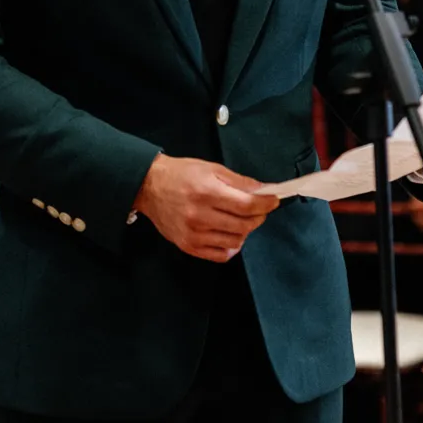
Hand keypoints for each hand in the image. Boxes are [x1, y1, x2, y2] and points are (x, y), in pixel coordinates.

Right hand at [133, 154, 278, 262]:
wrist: (149, 186)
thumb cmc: (180, 174)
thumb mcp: (211, 168)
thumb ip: (238, 181)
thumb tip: (263, 190)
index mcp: (206, 192)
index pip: (246, 205)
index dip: (265, 204)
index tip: (273, 201)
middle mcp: (199, 215)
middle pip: (243, 224)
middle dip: (258, 217)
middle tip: (259, 209)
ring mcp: (194, 234)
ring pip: (235, 241)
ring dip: (245, 230)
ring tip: (241, 219)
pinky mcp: (188, 246)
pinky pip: (221, 255)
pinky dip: (231, 246)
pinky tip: (229, 234)